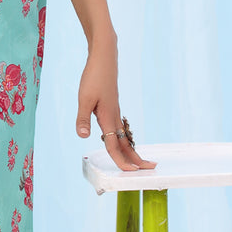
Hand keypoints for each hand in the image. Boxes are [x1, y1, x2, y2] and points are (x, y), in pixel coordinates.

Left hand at [76, 42, 155, 171]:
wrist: (104, 58)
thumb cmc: (93, 77)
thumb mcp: (83, 98)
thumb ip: (83, 119)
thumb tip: (83, 137)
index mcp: (108, 117)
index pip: (114, 146)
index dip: (121, 161)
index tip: (129, 173)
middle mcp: (114, 116)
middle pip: (125, 143)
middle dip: (136, 158)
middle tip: (149, 170)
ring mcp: (115, 111)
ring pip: (124, 135)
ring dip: (130, 150)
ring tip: (138, 161)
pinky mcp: (113, 106)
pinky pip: (120, 127)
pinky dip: (124, 138)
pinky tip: (122, 140)